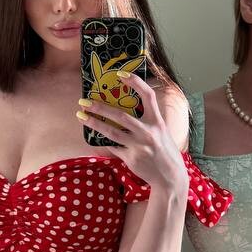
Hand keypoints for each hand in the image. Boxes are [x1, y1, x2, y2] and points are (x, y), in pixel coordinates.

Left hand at [77, 71, 187, 196]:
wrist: (170, 178)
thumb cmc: (165, 153)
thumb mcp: (163, 133)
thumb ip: (148, 122)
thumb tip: (126, 111)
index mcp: (157, 122)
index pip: (148, 95)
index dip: (135, 82)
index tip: (121, 74)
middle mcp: (148, 132)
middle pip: (120, 115)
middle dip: (100, 107)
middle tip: (85, 101)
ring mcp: (138, 146)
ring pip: (111, 132)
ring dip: (94, 123)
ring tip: (81, 116)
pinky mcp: (131, 158)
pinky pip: (113, 147)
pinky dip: (104, 142)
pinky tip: (95, 137)